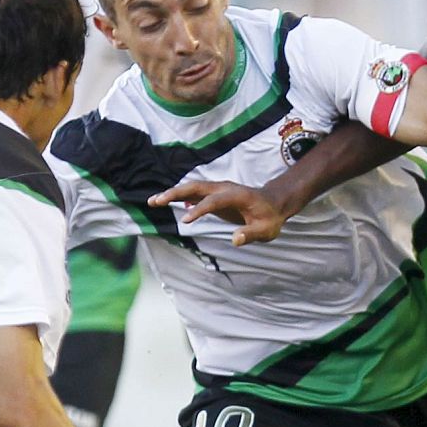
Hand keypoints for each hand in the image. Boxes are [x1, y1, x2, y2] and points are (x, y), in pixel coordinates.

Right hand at [149, 179, 289, 245]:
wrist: (273, 203)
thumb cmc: (270, 218)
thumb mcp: (266, 230)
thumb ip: (251, 234)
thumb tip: (235, 240)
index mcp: (237, 195)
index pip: (213, 200)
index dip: (199, 210)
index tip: (185, 222)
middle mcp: (224, 188)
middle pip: (196, 187)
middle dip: (175, 193)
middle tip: (156, 201)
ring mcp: (218, 190)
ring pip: (192, 188)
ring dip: (172, 193)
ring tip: (152, 201)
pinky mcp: (214, 195)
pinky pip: (193, 194)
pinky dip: (178, 197)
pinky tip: (164, 202)